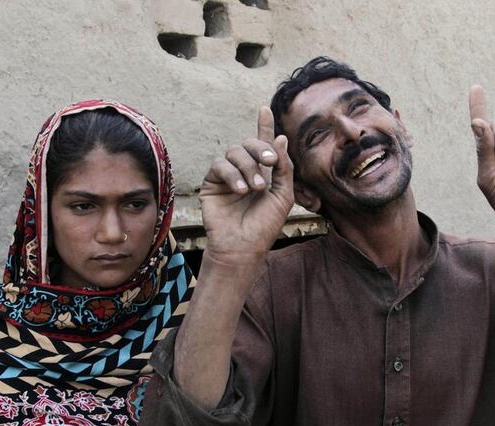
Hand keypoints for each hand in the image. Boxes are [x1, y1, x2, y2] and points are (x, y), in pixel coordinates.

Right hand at [200, 107, 294, 262]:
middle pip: (249, 143)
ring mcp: (227, 176)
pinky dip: (232, 174)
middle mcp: (244, 170)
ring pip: (234, 152)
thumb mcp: (283, 195)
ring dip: (248, 167)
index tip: (264, 109)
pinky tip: (240, 190)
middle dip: (260, 148)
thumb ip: (284, 167)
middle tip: (270, 163)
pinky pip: (219, 165)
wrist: (244, 247)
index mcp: (263, 172)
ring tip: (255, 188)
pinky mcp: (211, 183)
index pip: (263, 145)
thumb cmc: (265, 225)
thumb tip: (280, 137)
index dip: (263, 126)